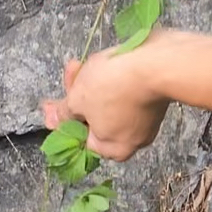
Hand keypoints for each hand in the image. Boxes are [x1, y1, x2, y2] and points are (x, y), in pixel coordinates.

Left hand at [39, 31, 173, 161]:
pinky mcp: (155, 98)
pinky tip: (108, 63)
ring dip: (95, 83)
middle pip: (95, 119)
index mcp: (113, 149)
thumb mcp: (78, 100)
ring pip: (110, 103)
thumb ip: (64, 113)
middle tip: (72, 73)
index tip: (56, 100)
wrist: (157, 63)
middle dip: (79, 94)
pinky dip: (116, 80)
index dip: (65, 116)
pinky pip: (128, 93)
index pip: (81, 138)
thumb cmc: (115, 86)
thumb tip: (53, 121)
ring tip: (87, 64)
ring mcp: (147, 119)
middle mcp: (133, 140)